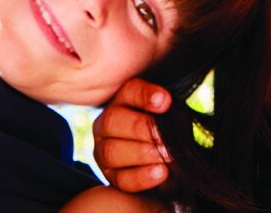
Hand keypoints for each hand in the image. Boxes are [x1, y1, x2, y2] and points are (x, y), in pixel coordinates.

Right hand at [93, 78, 172, 192]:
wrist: (165, 158)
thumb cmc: (166, 129)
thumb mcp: (167, 114)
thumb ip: (166, 108)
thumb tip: (167, 103)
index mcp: (121, 100)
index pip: (129, 91)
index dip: (145, 95)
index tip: (166, 101)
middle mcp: (105, 124)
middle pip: (113, 121)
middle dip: (142, 128)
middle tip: (165, 137)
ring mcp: (103, 151)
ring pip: (112, 151)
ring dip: (142, 154)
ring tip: (166, 155)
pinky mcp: (110, 176)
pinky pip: (121, 179)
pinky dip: (142, 176)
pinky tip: (161, 172)